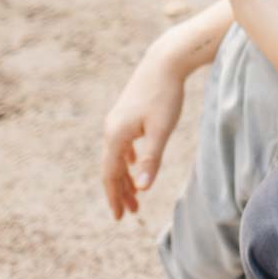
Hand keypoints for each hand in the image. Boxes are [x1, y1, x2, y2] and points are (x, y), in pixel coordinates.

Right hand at [102, 48, 186, 219]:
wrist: (164, 61)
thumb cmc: (166, 96)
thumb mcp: (162, 130)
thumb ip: (152, 160)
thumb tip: (143, 189)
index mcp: (116, 136)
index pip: (111, 175)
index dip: (115, 197)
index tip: (120, 217)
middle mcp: (111, 129)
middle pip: (111, 168)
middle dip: (120, 192)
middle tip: (130, 213)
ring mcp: (117, 120)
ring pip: (117, 156)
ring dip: (124, 176)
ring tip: (135, 194)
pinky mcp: (126, 113)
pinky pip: (122, 144)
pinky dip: (127, 159)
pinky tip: (133, 164)